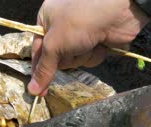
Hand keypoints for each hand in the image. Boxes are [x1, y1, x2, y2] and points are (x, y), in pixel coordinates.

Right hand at [28, 0, 150, 95]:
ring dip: (82, 56)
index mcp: (47, 18)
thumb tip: (32, 90)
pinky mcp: (96, 41)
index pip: (38, 50)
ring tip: (89, 42)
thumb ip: (44, 68)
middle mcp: (62, 26)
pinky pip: (90, 58)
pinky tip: (100, 43)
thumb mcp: (56, 43)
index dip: (39, 70)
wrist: (117, 12)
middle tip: (73, 48)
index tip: (37, 90)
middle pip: (57, 58)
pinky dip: (95, 54)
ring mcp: (81, 34)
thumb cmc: (80, 21)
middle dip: (67, 57)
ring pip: (75, 60)